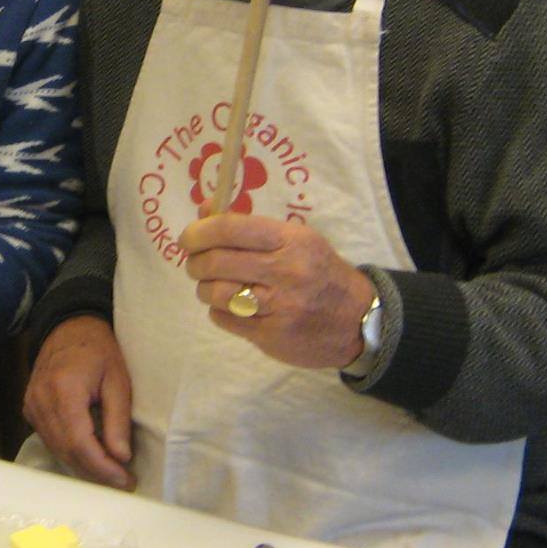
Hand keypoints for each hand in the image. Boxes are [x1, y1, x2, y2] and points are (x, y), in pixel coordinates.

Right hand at [22, 315, 134, 489]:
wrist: (69, 327)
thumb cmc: (99, 349)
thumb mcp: (118, 381)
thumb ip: (118, 420)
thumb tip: (121, 457)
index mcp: (64, 390)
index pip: (79, 443)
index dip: (102, 467)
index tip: (124, 479)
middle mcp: (41, 400)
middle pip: (66, 451)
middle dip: (96, 472)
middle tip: (122, 482)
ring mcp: (31, 405)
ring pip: (57, 449)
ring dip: (84, 466)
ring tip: (111, 473)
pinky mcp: (30, 409)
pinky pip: (50, 440)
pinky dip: (71, 453)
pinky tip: (92, 458)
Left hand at [178, 213, 376, 369]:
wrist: (357, 320)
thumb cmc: (319, 272)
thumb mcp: (296, 240)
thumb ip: (250, 226)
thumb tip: (203, 211)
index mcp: (290, 241)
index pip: (231, 228)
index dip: (200, 231)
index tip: (188, 238)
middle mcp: (285, 272)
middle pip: (217, 262)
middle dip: (196, 262)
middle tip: (196, 264)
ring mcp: (279, 307)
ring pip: (216, 293)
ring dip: (204, 288)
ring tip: (211, 286)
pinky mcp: (272, 336)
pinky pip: (226, 319)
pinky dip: (219, 311)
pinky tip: (231, 306)